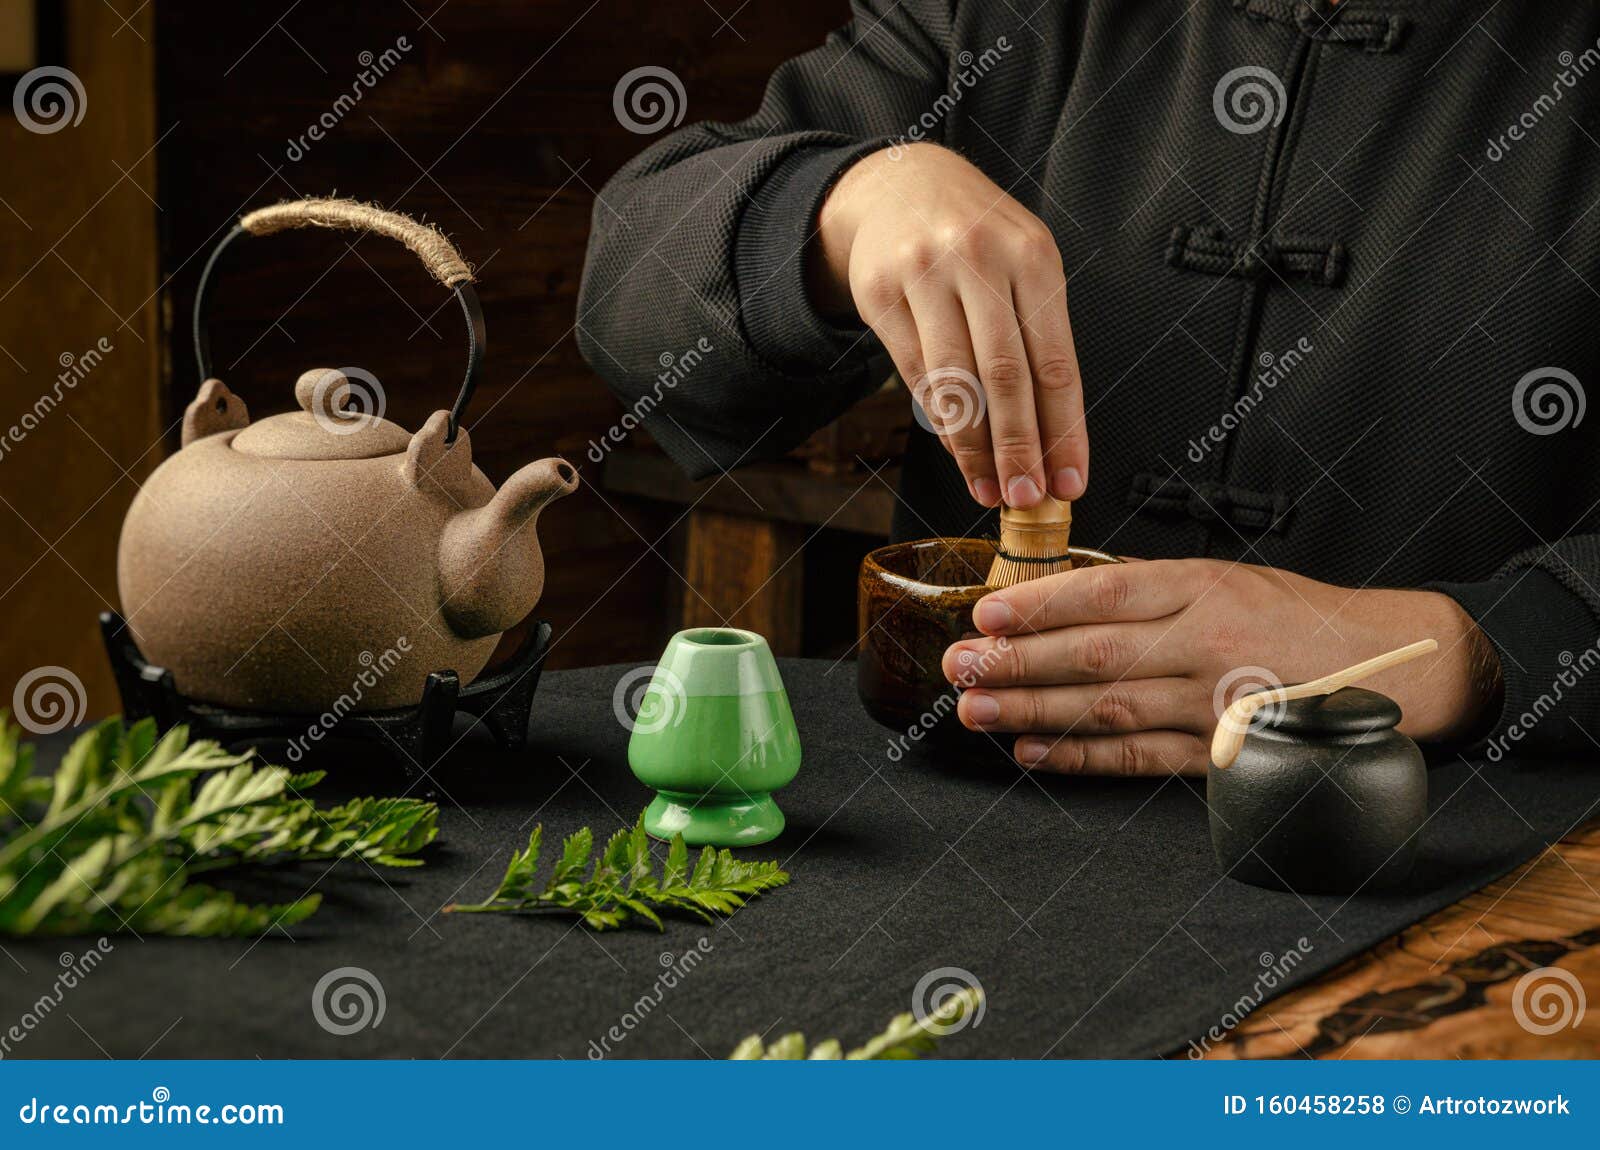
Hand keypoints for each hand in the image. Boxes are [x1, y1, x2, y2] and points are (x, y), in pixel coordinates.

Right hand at [808, 143, 1086, 508]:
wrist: (903, 184)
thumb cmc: (978, 239)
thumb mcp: (1023, 266)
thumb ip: (1039, 337)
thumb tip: (1053, 436)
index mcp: (1033, 257)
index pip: (1056, 361)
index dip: (1065, 430)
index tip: (1070, 482)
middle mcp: (980, 259)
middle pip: (1006, 376)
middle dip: (1021, 448)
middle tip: (1028, 498)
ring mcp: (925, 273)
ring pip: (955, 382)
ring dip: (974, 448)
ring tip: (990, 488)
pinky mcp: (880, 292)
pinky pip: (914, 373)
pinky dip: (939, 422)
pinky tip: (957, 452)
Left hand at [941, 559, 1502, 775]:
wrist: (1385, 665)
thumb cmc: (1297, 614)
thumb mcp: (1225, 576)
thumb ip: (1148, 588)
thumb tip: (1060, 595)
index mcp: (1203, 588)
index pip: (1104, 592)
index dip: (1037, 604)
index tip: (985, 612)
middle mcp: (1205, 643)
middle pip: (1093, 653)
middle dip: (1015, 661)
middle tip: (959, 665)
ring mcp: (1212, 703)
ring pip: (1106, 707)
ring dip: (1032, 710)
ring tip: (976, 709)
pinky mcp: (1219, 752)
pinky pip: (1138, 757)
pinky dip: (1080, 757)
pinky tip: (1032, 750)